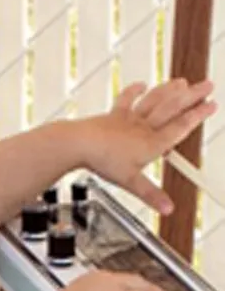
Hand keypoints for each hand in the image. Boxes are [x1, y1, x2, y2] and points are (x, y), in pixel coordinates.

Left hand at [82, 78, 215, 214]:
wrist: (80, 144)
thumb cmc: (104, 161)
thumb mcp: (130, 182)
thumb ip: (151, 194)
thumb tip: (168, 208)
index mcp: (152, 143)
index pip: (181, 127)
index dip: (198, 115)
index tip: (212, 104)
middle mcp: (143, 126)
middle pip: (173, 107)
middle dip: (193, 95)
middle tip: (208, 85)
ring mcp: (129, 118)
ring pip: (155, 100)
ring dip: (170, 90)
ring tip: (183, 82)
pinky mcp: (114, 115)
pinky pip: (126, 100)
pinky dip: (135, 91)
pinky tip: (142, 85)